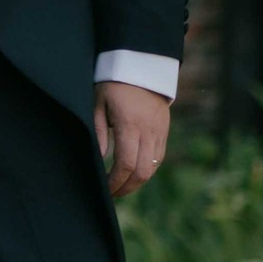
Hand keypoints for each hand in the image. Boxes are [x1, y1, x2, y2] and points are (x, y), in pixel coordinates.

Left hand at [95, 78, 170, 194]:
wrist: (142, 67)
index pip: (125, 163)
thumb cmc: (114, 84)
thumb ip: (99, 132)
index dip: (115, 181)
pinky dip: (146, 170)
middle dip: (126, 188)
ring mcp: (159, 132)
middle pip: (142, 172)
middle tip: (111, 194)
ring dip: (137, 182)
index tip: (105, 189)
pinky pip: (158, 159)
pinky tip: (133, 173)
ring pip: (152, 168)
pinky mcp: (164, 132)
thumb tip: (99, 159)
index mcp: (130, 124)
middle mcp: (148, 131)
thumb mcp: (99, 104)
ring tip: (121, 187)